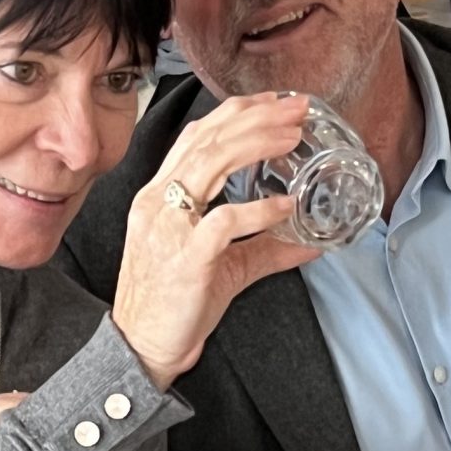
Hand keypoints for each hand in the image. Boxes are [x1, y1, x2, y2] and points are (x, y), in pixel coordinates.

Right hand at [112, 94, 319, 387]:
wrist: (141, 347)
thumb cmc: (172, 306)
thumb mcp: (221, 267)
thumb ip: (263, 248)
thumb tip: (308, 241)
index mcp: (159, 196)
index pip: (196, 136)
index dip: (236, 113)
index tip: (272, 102)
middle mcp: (159, 202)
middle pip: (209, 138)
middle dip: (256, 116)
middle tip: (295, 108)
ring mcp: (169, 227)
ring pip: (212, 162)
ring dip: (258, 142)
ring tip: (293, 136)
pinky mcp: (186, 257)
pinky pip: (225, 221)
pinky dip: (259, 210)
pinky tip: (285, 206)